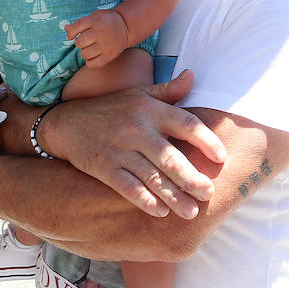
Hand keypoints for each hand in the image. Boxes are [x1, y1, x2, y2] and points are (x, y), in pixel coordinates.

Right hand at [42, 70, 226, 218]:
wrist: (66, 122)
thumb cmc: (110, 108)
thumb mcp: (139, 94)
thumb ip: (168, 90)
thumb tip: (192, 76)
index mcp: (150, 109)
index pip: (186, 124)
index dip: (206, 141)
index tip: (221, 157)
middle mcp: (137, 129)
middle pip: (171, 158)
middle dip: (192, 179)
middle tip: (209, 193)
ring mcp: (119, 149)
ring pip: (152, 177)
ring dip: (173, 196)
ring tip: (191, 211)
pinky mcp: (103, 167)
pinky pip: (127, 187)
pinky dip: (144, 200)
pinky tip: (160, 212)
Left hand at [64, 8, 128, 67]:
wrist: (126, 26)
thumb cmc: (106, 21)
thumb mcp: (94, 16)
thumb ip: (79, 24)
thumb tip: (66, 29)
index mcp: (95, 20)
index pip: (76, 27)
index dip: (71, 33)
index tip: (73, 35)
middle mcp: (100, 32)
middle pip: (79, 42)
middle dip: (80, 42)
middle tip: (87, 41)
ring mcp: (105, 45)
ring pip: (84, 54)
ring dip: (84, 52)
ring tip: (90, 48)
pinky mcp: (109, 56)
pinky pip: (92, 64)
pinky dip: (90, 62)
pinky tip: (93, 56)